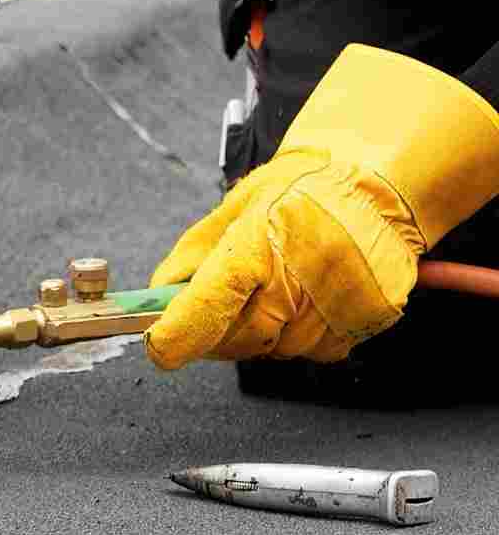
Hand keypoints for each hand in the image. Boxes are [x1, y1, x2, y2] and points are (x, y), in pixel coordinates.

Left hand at [145, 44, 498, 369]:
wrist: (375, 183)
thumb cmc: (302, 190)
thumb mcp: (235, 208)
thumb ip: (192, 257)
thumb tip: (158, 298)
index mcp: (259, 243)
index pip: (209, 304)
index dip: (178, 335)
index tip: (160, 348)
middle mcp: (301, 276)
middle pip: (239, 339)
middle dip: (218, 332)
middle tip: (224, 304)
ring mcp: (338, 301)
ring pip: (277, 349)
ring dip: (264, 332)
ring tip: (277, 287)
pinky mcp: (368, 319)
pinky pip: (317, 351)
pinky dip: (302, 334)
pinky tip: (306, 297)